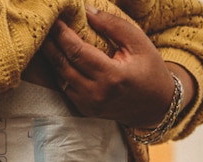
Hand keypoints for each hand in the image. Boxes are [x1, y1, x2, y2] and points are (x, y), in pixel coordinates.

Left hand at [41, 9, 175, 126]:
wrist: (157, 105)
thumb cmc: (150, 69)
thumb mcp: (138, 42)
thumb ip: (113, 25)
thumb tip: (87, 11)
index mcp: (112, 77)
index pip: (78, 52)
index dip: (63, 34)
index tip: (56, 19)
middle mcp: (97, 94)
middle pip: (63, 65)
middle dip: (51, 44)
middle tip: (45, 27)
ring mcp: (89, 104)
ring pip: (61, 77)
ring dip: (52, 57)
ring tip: (47, 38)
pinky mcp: (85, 110)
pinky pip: (65, 87)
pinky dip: (60, 70)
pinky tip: (58, 56)